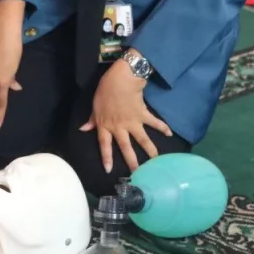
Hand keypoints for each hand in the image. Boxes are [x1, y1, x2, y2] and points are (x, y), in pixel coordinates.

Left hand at [80, 58, 171, 172]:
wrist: (121, 79)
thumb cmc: (105, 90)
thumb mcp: (95, 106)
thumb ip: (92, 120)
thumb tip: (83, 129)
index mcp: (105, 125)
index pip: (104, 144)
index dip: (106, 157)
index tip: (109, 170)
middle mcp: (119, 127)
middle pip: (125, 147)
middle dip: (131, 162)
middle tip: (137, 174)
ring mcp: (133, 122)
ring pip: (142, 140)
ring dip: (150, 151)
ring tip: (157, 162)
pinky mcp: (143, 114)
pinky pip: (154, 122)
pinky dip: (162, 127)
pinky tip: (170, 134)